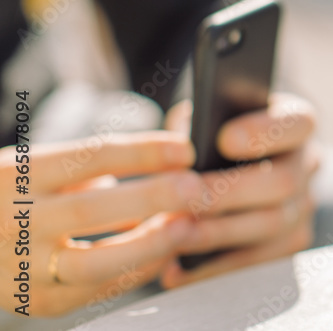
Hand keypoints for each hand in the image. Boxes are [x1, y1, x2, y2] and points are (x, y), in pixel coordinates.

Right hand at [0, 132, 199, 316]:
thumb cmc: (14, 194)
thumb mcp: (38, 165)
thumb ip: (93, 161)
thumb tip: (170, 156)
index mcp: (17, 175)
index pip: (90, 157)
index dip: (142, 153)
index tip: (186, 150)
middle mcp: (15, 222)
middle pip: (90, 210)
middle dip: (150, 199)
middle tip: (195, 188)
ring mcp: (22, 267)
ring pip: (92, 263)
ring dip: (148, 245)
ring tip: (187, 226)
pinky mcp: (36, 301)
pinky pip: (94, 290)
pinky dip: (135, 272)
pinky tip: (164, 253)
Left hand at [161, 93, 319, 287]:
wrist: (225, 166)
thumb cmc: (212, 133)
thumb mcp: (208, 114)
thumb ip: (202, 124)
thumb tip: (182, 151)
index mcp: (295, 122)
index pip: (297, 123)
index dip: (265, 132)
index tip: (225, 139)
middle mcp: (308, 164)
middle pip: (284, 182)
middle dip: (232, 193)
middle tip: (187, 199)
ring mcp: (304, 205)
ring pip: (273, 224)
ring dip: (220, 233)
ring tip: (175, 235)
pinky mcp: (290, 240)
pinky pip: (262, 259)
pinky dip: (218, 266)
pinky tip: (180, 267)